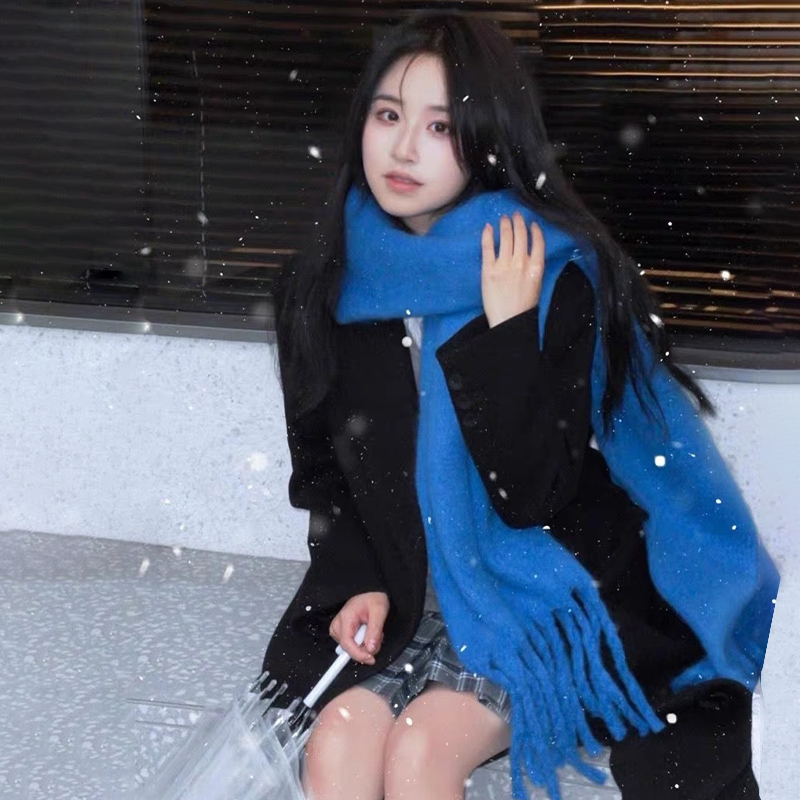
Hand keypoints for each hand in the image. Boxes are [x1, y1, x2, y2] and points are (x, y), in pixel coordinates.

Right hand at [329, 591, 389, 664]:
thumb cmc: (373, 598)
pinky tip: (367, 633)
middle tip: (378, 635)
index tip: (371, 659)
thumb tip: (370, 650)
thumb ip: (374, 631)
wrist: (369, 592)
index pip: (347, 644)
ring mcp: (338, 630)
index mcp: (345, 618)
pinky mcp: (341, 633)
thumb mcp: (379, 611)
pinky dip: (362, 643)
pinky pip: (352, 645)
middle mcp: (338, 625)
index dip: (359, 654)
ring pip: (351, 648)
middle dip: (365, 648)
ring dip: (365, 645)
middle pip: (349, 648)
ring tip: (373, 631)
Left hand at [481, 211, 544, 327]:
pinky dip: (488, 234)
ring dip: (505, 224)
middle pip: (520, 235)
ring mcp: (504, 265)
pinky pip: (488, 247)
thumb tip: (530, 254)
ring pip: (506, 237)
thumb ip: (534, 268)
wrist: (508, 321)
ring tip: (503, 218)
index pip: (538, 241)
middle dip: (518, 222)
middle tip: (515, 215)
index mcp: (536, 267)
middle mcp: (521, 262)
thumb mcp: (537, 285)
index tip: (531, 224)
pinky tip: (488, 227)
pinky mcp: (488, 270)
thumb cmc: (524, 307)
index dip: (534, 230)